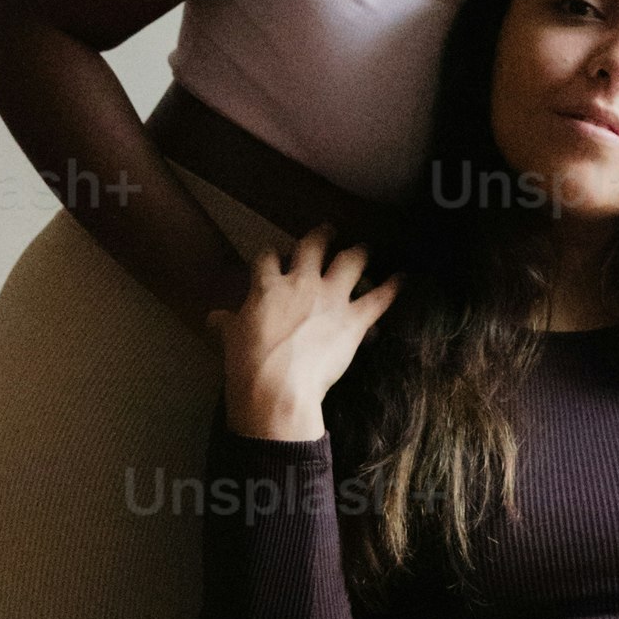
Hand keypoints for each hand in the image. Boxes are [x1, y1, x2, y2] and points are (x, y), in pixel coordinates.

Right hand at [209, 231, 399, 442]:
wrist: (277, 387)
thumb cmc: (248, 365)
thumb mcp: (229, 339)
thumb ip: (226, 323)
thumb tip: (215, 317)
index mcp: (267, 286)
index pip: (268, 257)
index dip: (274, 254)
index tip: (277, 255)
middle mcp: (301, 282)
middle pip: (313, 246)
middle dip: (322, 235)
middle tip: (329, 231)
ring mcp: (330, 298)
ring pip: (350, 261)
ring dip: (359, 253)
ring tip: (365, 249)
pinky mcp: (354, 319)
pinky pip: (379, 298)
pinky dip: (393, 287)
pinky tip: (403, 278)